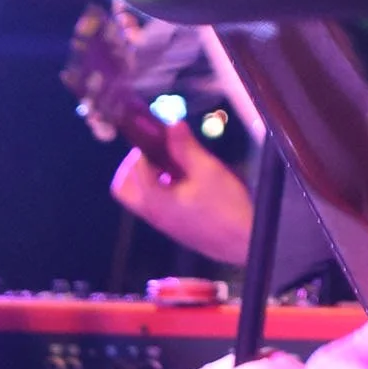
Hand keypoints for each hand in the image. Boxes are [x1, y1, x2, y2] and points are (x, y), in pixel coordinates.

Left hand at [109, 118, 253, 266]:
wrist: (244, 243)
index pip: (134, 168)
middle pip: (123, 188)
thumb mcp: (207, 171)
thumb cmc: (226, 206)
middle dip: (134, 165)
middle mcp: (153, 214)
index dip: (144, 145)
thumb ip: (185, 148)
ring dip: (149, 175)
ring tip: (176, 162)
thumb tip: (171, 125)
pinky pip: (155, 203)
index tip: (160, 132)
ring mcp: (163, 223)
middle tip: (158, 150)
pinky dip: (160, 187)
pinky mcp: (174, 226)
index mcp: (155, 200)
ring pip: (139, 196)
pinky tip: (187, 179)